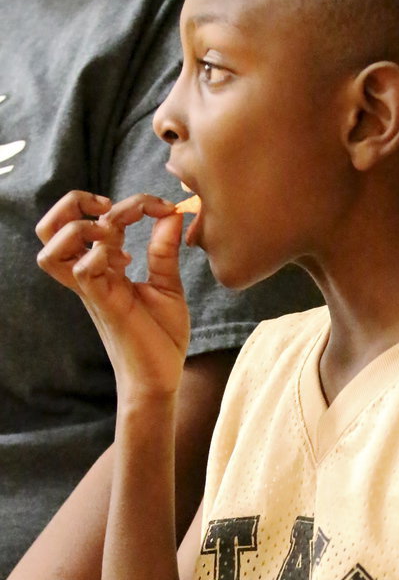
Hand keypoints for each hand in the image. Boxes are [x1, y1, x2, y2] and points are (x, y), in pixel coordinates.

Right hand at [36, 191, 190, 398]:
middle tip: (108, 208)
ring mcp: (93, 291)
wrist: (161, 378)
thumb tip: (170, 213)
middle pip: (48, 229)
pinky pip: (82, 271)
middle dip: (72, 204)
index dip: (127, 201)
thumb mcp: (167, 286)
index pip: (91, 217)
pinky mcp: (105, 305)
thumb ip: (164, 251)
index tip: (160, 208)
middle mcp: (90, 276)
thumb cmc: (161, 338)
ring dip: (80, 229)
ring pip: (50, 249)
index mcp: (103, 267)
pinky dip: (100, 254)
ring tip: (112, 236)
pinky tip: (126, 263)